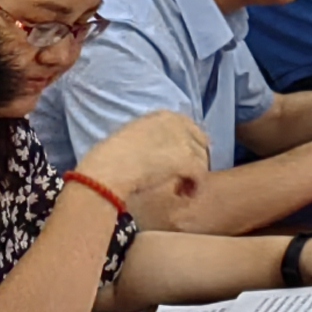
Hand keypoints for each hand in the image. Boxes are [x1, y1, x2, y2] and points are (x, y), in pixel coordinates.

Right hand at [83, 107, 211, 217]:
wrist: (108, 169)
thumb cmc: (112, 157)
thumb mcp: (135, 136)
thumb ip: (154, 138)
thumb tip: (164, 152)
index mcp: (164, 116)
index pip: (191, 129)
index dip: (190, 147)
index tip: (183, 163)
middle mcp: (178, 123)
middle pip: (201, 144)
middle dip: (195, 161)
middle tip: (184, 178)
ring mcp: (184, 140)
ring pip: (202, 160)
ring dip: (193, 176)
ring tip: (179, 189)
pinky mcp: (186, 159)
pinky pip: (200, 175)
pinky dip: (194, 187)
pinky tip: (183, 195)